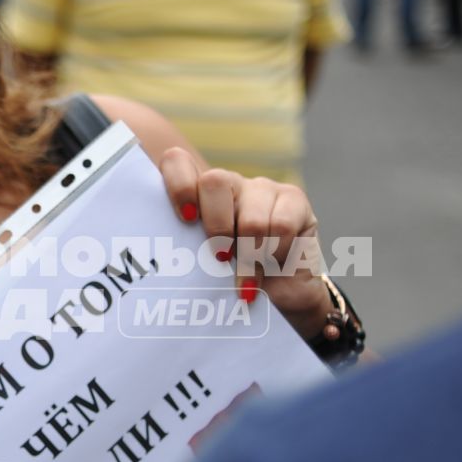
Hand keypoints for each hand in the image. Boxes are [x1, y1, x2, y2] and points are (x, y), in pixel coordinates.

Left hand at [157, 147, 339, 343]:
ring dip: (249, 257)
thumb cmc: (232, 283)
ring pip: (251, 217)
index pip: (177, 162)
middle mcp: (228, 183)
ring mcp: (262, 188)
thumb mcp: (203, 268)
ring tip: (247, 278)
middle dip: (216, 227)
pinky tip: (273, 265)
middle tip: (221, 258)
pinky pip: (281, 226)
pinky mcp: (294, 199)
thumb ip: (185, 252)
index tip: (187, 219)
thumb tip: (166, 263)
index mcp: (196, 194)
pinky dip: (275, 254)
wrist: (281, 299)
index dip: (178, 185)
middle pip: (214, 182)